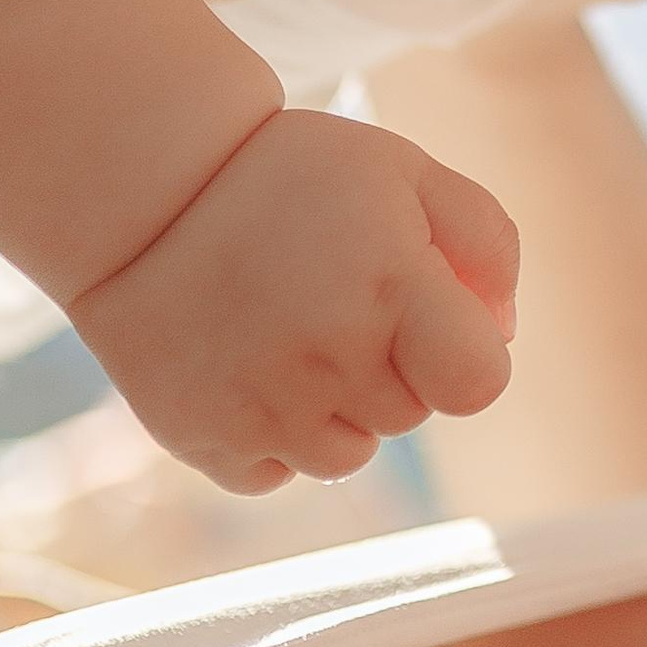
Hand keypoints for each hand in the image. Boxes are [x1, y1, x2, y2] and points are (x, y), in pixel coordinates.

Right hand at [68, 108, 518, 493]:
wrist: (143, 193)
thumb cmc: (294, 177)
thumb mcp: (407, 172)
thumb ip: (486, 245)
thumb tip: (503, 334)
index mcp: (393, 287)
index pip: (479, 384)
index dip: (465, 355)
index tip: (424, 315)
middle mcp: (329, 358)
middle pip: (409, 415)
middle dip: (391, 366)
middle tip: (331, 298)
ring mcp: (262, 407)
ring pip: (345, 454)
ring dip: (332, 408)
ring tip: (286, 331)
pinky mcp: (203, 440)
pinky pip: (272, 473)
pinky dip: (266, 436)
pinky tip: (242, 366)